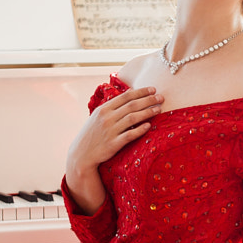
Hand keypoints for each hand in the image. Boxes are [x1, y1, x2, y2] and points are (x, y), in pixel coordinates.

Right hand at [64, 85, 160, 213]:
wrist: (82, 154)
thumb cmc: (93, 133)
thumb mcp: (98, 116)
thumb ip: (112, 106)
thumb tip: (130, 92)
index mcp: (104, 109)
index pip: (125, 96)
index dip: (141, 91)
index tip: (153, 89)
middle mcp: (107, 118)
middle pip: (132, 105)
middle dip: (148, 100)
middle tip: (161, 98)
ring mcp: (110, 130)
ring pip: (132, 118)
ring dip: (147, 112)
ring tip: (158, 109)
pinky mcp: (113, 144)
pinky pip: (129, 135)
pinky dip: (140, 130)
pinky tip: (149, 126)